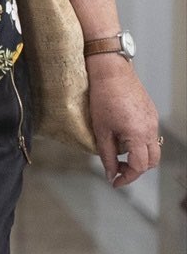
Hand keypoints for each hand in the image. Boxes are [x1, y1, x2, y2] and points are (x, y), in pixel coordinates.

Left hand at [86, 56, 159, 186]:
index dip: (126, 177)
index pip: (138, 166)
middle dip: (135, 170)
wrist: (111, 71)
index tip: (115, 182)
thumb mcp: (100, 130)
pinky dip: (140, 144)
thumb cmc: (103, 97)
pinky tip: (123, 137)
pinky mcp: (151, 114)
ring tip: (118, 154)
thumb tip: (110, 173)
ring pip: (153, 149)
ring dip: (138, 157)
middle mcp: (151, 130)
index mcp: (139, 135)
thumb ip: (107, 155)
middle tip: (116, 169)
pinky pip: (150, 135)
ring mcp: (153, 121)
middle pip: (151, 162)